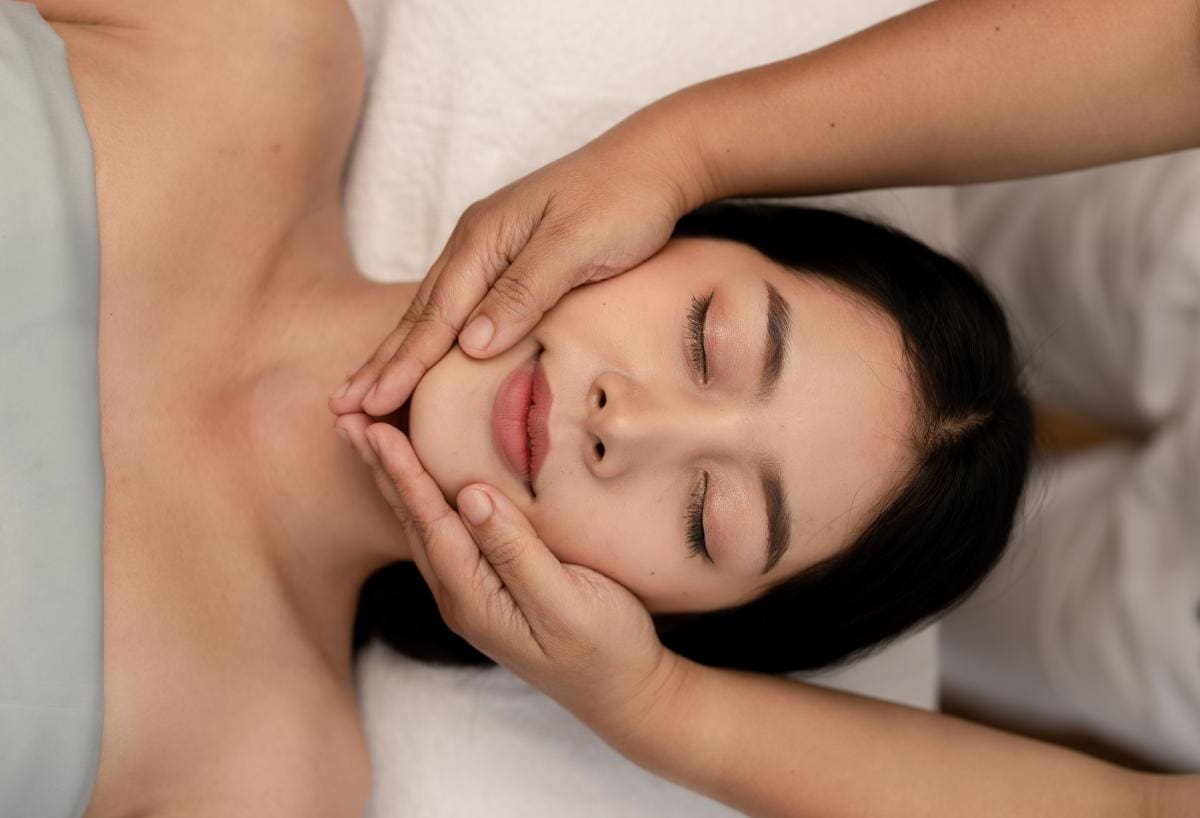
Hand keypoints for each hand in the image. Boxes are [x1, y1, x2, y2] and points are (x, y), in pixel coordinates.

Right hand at [328, 102, 712, 419]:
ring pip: (433, 311)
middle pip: (420, 314)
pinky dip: (431, 336)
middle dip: (380, 363)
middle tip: (340, 408)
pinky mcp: (508, 257)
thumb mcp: (576, 246)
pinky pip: (457, 305)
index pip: (436, 317)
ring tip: (363, 389)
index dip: (402, 365)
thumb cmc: (623, 202)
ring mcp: (489, 248)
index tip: (368, 405)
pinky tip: (420, 354)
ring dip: (396, 352)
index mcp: (485, 240)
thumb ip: (524, 292)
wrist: (655, 160)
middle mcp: (476, 243)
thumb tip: (471, 344)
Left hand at [335, 412, 691, 745]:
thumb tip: (470, 496)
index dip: (403, 472)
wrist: (623, 692)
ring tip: (366, 439)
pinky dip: (422, 498)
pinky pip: (443, 534)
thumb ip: (517, 551)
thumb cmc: (605, 646)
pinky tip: (418, 481)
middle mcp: (460, 596)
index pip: (430, 522)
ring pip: (421, 526)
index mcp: (474, 597)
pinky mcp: (488, 590)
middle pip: (411, 521)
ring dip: (393, 480)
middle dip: (380, 468)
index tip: (375, 429)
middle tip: (347, 417)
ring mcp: (471, 595)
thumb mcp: (567, 600)